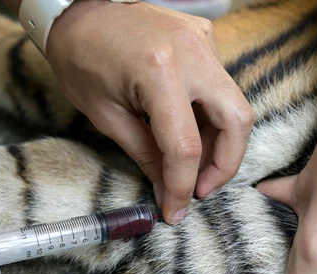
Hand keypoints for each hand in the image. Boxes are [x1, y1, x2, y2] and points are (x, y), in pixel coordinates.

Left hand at [46, 0, 252, 222]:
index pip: (185, 146)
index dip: (183, 186)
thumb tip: (166, 189)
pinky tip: (188, 130)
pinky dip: (210, 115)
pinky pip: (219, 85)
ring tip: (191, 167)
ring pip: (234, 104)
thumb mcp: (105, 115)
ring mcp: (203, 41)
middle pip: (237, 121)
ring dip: (219, 143)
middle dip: (224, 165)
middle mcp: (192, 53)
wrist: (79, 8)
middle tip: (201, 190)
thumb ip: (144, 153)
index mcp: (157, 72)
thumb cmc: (80, 59)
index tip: (176, 210)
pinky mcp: (204, 38)